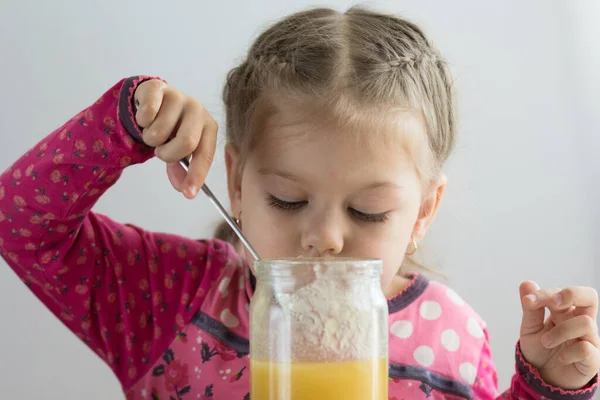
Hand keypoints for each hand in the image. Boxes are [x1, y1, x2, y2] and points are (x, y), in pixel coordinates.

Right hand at [134, 79, 217, 198]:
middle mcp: (198, 109)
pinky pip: (146, 115)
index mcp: (209, 127)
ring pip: (160, 131)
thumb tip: (185, 190)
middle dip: (168, 154)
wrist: (153, 100)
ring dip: (151, 139)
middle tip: (161, 152)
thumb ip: (182, 171)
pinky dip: (141, 123)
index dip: (196, 175)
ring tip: (154, 132)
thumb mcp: (179, 150)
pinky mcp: (158, 87)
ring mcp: (179, 96)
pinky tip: (146, 117)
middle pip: (187, 142)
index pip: (205, 154)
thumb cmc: (172, 129)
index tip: (188, 194)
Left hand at [519, 281, 599, 388]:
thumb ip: (530, 308)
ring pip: (585, 322)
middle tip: (553, 303)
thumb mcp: (530, 328)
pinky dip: (570, 352)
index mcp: (565, 311)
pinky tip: (560, 357)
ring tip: (545, 342)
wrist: (542, 378)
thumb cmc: (539, 349)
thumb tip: (527, 283)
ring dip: (561, 331)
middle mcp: (579, 321)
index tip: (528, 301)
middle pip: (590, 296)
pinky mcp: (592, 359)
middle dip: (571, 294)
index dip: (545, 293)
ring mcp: (588, 339)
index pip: (562, 293)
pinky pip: (587, 349)